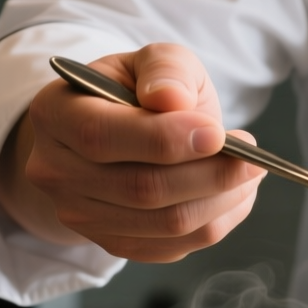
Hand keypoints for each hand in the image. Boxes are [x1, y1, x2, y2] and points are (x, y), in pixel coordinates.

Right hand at [0, 43, 264, 261]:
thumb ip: (165, 69)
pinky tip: (235, 195)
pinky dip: (217, 222)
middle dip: (210, 174)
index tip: (218, 133)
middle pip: (141, 189)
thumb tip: (171, 98)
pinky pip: (175, 246)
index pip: (101, 137)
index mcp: (55, 114)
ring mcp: (80, 216)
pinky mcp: (114, 244)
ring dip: (222, 200)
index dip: (165, 139)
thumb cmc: (140, 91)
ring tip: (250, 172)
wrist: (125, 131)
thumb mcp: (153, 61)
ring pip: (166, 224)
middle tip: (252, 157)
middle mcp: (55, 171)